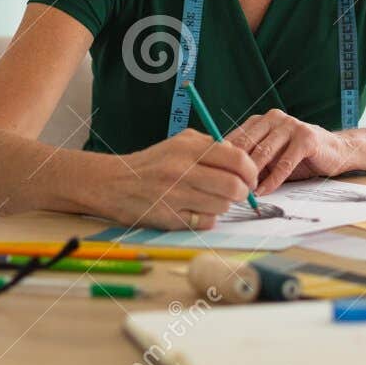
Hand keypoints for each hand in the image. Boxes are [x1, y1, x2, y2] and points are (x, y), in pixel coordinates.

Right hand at [104, 130, 258, 230]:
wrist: (114, 183)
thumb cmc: (153, 163)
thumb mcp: (180, 143)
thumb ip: (211, 147)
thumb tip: (243, 161)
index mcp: (189, 147)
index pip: (237, 159)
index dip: (251, 171)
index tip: (250, 177)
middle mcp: (182, 170)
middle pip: (234, 186)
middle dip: (243, 192)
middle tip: (240, 192)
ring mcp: (176, 196)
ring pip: (222, 206)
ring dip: (224, 204)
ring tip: (211, 198)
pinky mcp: (170, 218)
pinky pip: (206, 222)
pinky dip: (208, 218)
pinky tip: (196, 209)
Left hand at [226, 109, 350, 193]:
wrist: (335, 150)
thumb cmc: (299, 155)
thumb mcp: (272, 155)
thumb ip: (252, 160)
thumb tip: (225, 176)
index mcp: (262, 120)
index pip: (236, 137)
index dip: (225, 159)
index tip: (216, 177)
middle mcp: (274, 118)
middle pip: (247, 144)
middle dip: (237, 168)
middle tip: (229, 188)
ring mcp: (291, 125)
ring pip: (264, 152)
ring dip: (253, 176)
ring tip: (244, 192)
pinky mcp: (306, 138)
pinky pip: (285, 163)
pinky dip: (272, 180)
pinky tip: (264, 191)